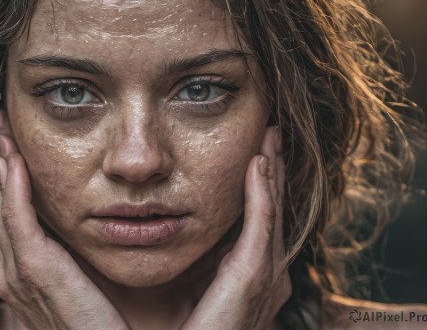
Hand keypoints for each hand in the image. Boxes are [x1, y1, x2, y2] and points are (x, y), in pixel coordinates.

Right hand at [0, 109, 128, 329]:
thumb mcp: (79, 285)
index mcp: (21, 273)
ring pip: (2, 207)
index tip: (10, 144)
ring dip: (2, 166)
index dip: (6, 178)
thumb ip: (72, 258)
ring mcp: (18, 272)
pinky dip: (14, 189)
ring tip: (2, 131)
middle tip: (0, 125)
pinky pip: (18, 221)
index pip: (8, 215)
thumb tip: (84, 227)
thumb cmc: (96, 325)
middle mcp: (11, 271)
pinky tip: (15, 161)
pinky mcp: (36, 271)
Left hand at [181, 126, 291, 329]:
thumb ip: (185, 263)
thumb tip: (155, 230)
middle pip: (270, 212)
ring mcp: (261, 279)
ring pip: (270, 214)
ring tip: (268, 139)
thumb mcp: (185, 292)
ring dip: (271, 175)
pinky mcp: (250, 281)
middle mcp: (260, 277)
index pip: (256, 223)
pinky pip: (260, 229)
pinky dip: (262, 196)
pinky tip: (258, 165)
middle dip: (271, 172)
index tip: (253, 154)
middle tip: (269, 134)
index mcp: (243, 279)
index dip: (258, 188)